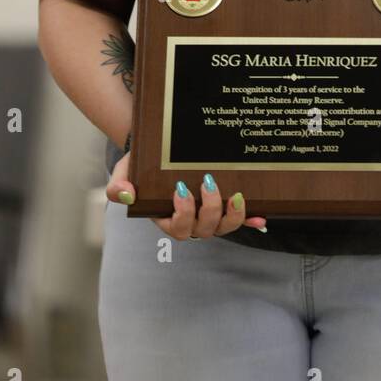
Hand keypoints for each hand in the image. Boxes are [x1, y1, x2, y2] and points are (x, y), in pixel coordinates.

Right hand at [105, 149, 267, 240]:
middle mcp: (191, 223)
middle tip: (208, 182)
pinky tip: (261, 216)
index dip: (183, 213)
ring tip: (235, 196)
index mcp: (167, 219)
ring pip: (224, 227)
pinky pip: (239, 219)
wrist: (159, 150)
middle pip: (205, 229)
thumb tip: (125, 195)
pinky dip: (250, 219)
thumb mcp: (124, 172)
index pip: (179, 228)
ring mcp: (209, 216)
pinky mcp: (224, 207)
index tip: (181, 188)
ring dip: (233, 216)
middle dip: (209, 210)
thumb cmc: (140, 166)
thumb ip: (120, 185)